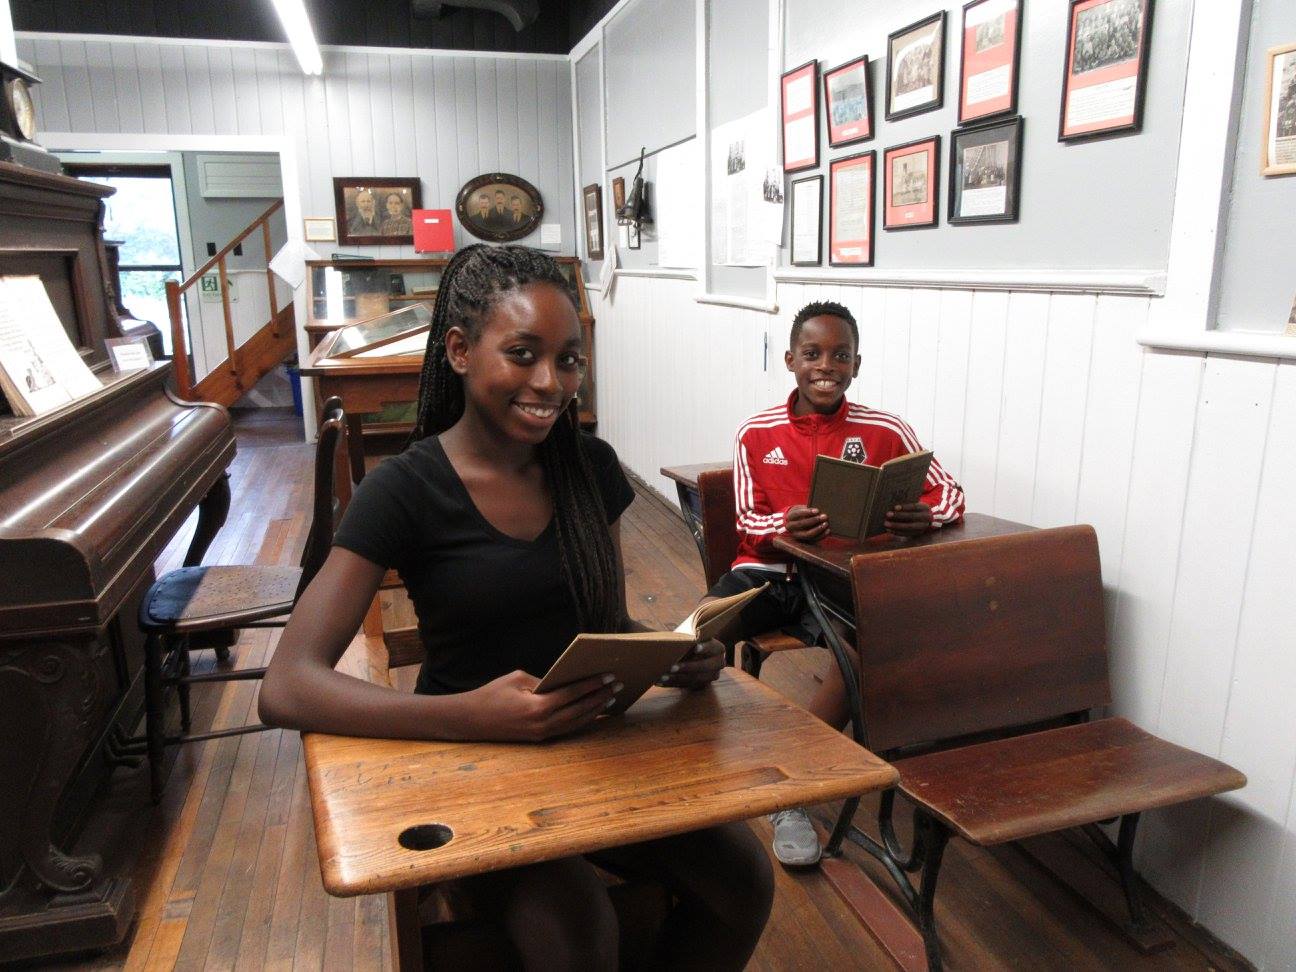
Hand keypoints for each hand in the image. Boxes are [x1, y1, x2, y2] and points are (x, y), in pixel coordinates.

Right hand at [464, 670, 618, 741]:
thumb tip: (567, 682)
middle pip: (579, 710)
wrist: (471, 720)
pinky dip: (582, 720)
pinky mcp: (540, 739)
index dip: (591, 684)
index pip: (572, 694)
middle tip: (617, 685)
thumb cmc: (493, 694)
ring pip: (576, 722)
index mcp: (537, 707)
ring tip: (611, 698)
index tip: (608, 676)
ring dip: (595, 710)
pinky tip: (593, 712)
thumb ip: (545, 681)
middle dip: (600, 697)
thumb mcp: (518, 679)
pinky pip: (567, 728)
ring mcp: (542, 734)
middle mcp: (543, 724)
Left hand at [658, 638, 725, 689]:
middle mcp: (718, 663)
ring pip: (695, 679)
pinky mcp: (701, 685)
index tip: (695, 647)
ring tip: (662, 676)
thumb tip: (670, 638)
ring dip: (677, 678)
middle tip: (672, 667)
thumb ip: (686, 637)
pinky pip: (686, 686)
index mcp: (718, 649)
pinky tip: (659, 682)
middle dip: (687, 667)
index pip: (714, 648)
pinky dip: (672, 684)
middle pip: (705, 667)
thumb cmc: (690, 641)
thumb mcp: (691, 636)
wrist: (696, 654)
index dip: (705, 648)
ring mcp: (711, 676)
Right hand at [785, 505, 828, 541]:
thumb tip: (819, 511)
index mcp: (789, 517)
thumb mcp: (802, 509)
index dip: (807, 512)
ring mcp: (797, 535)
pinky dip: (822, 535)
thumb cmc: (802, 513)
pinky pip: (813, 540)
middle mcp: (791, 527)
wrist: (796, 523)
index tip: (817, 510)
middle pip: (802, 524)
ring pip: (807, 534)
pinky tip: (828, 530)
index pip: (797, 514)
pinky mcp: (804, 541)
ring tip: (826, 523)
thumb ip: (808, 509)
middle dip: (814, 520)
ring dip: (818, 529)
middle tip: (825, 516)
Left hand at [884, 502, 932, 536]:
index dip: (905, 507)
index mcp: (925, 508)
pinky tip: (888, 530)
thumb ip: (906, 503)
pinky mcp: (917, 534)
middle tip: (887, 514)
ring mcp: (923, 527)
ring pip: (909, 527)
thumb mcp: (913, 504)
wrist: (924, 519)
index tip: (895, 507)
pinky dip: (897, 532)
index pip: (915, 506)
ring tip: (885, 523)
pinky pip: (906, 534)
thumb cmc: (913, 509)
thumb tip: (892, 505)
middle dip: (899, 516)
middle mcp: (927, 518)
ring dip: (896, 526)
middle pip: (912, 517)